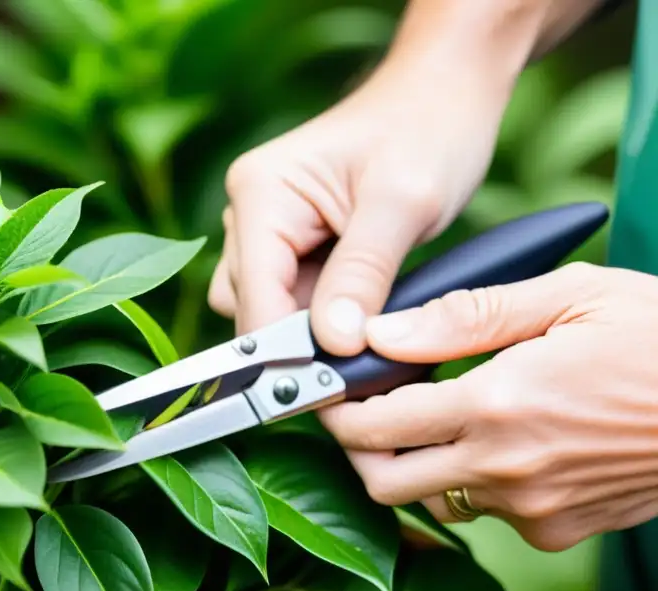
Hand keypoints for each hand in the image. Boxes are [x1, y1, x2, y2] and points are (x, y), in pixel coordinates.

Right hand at [208, 56, 513, 355]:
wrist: (444, 95)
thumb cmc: (428, 130)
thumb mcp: (404, 203)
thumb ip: (363, 274)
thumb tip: (333, 346)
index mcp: (262, 192)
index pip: (255, 292)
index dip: (284, 348)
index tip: (322, 391)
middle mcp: (250, 212)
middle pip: (251, 309)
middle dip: (298, 344)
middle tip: (357, 373)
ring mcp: (267, 230)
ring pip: (269, 311)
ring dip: (311, 334)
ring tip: (369, 339)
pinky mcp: (290, 246)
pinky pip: (293, 300)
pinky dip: (325, 321)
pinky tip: (366, 321)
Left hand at [319, 262, 657, 551]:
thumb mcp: (567, 297)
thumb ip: (463, 317)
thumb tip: (380, 331)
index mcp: (498, 404)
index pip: (373, 423)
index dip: (335, 407)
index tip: (325, 389)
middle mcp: (506, 469)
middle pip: (382, 482)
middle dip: (358, 448)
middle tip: (365, 409)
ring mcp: (532, 510)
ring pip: (432, 501)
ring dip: (416, 466)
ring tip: (436, 416)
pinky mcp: (558, 532)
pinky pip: (488, 514)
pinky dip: (475, 481)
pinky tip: (504, 439)